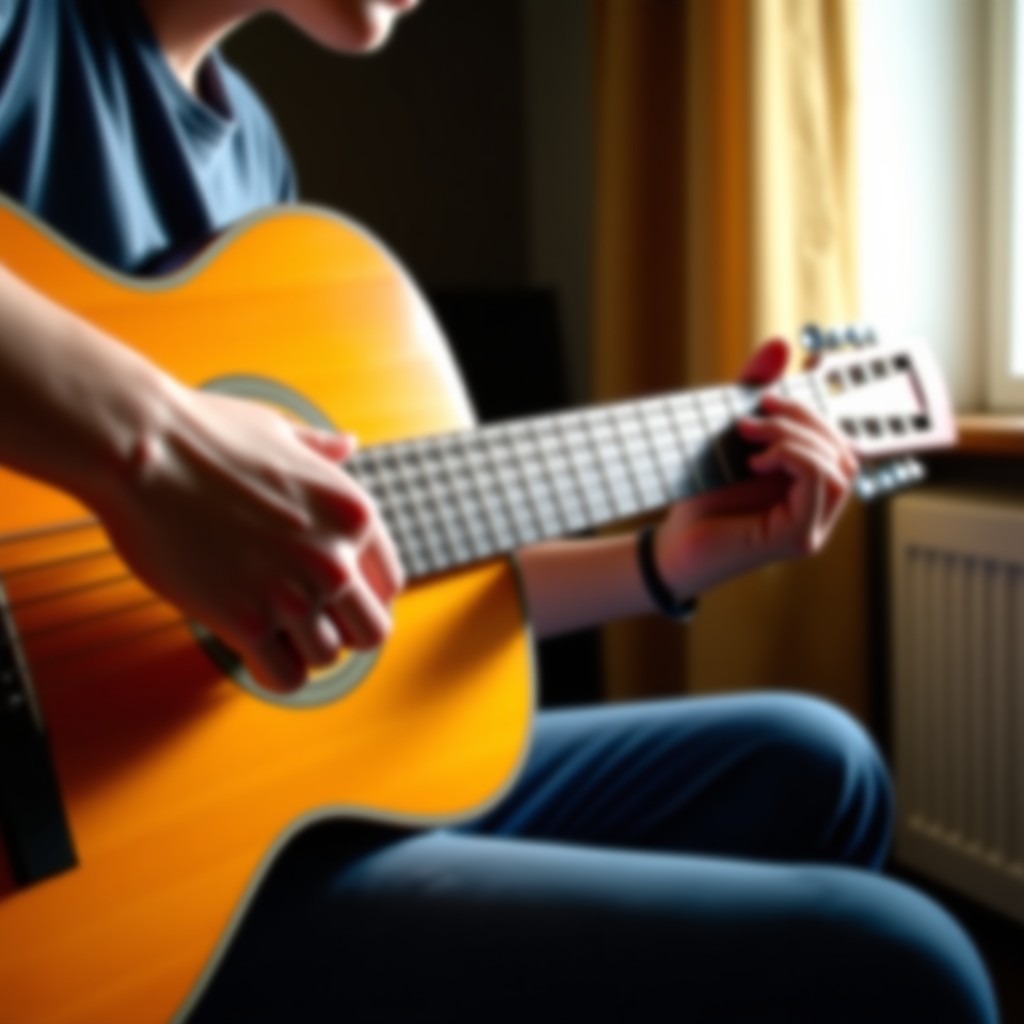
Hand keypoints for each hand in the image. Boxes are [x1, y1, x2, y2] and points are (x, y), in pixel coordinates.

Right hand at [91, 384, 403, 692]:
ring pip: (327, 659)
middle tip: (306, 623)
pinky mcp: (248, 622)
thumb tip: (349, 443)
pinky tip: (250, 650)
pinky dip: (271, 673)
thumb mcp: (281, 432)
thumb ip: (322, 450)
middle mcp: (336, 558)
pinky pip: (286, 678)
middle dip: (342, 633)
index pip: (390, 586)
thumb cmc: (204, 434)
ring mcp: (295, 594)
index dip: (364, 601)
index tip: (336, 603)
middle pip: (372, 634)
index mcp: (354, 514)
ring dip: (298, 649)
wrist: (140, 448)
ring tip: (267, 625)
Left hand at [653, 338, 859, 595]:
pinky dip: (793, 459)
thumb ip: (754, 391)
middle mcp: (819, 508)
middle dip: (806, 419)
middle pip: (844, 450)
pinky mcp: (799, 538)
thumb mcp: (729, 435)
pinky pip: (819, 484)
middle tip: (760, 409)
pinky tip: (756, 461)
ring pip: (839, 466)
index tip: (804, 371)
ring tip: (751, 432)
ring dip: (797, 437)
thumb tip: (784, 345)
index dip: (827, 406)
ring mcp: (813, 526)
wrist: (671, 543)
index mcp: (810, 485)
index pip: (840, 440)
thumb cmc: (701, 495)